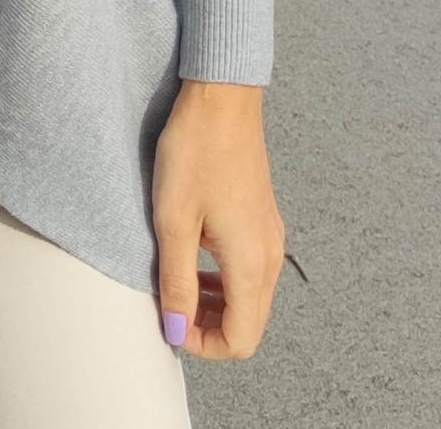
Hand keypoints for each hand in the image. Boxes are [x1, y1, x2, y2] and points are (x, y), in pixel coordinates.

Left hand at [151, 78, 285, 359]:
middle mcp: (270, 256)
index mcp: (251, 263)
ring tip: (177, 280)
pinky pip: (249, 267)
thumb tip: (177, 330)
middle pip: (249, 322)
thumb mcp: (174, 221)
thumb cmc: (195, 151)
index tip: (170, 322)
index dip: (204, 345)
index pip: (241, 340)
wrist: (222, 96)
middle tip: (170, 304)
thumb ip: (176, 282)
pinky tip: (194, 251)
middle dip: (209, 326)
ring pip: (250, 296)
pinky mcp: (263, 217)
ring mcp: (270, 235)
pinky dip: (224, 276)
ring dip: (215, 301)